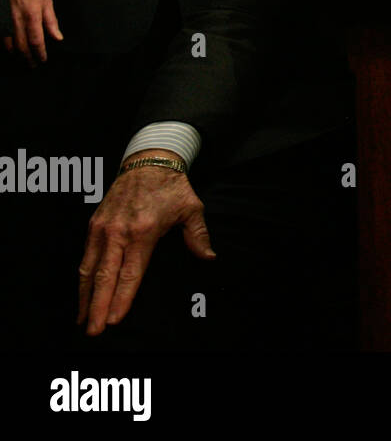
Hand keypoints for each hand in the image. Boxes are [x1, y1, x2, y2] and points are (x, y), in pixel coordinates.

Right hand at [4, 0, 61, 63]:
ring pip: (9, 45)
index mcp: (32, 17)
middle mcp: (17, 21)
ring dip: (17, 55)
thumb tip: (58, 37)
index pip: (36, 41)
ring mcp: (6, 22)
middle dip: (28, 58)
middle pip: (22, 46)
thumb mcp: (47, 3)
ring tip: (23, 61)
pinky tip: (13, 51)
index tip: (43, 60)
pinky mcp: (0, 21)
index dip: (39, 53)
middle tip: (33, 65)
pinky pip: (3, 38)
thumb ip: (52, 22)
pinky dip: (8, 46)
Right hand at [78, 149, 214, 335]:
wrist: (147, 160)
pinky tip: (83, 294)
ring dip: (85, 296)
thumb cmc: (171, 186)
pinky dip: (83, 278)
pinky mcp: (94, 224)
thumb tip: (209, 257)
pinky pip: (86, 256)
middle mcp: (119, 231)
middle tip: (93, 329)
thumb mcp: (192, 208)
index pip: (130, 273)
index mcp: (144, 231)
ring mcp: (103, 228)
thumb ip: (198, 236)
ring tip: (82, 319)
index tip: (115, 319)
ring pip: (90, 269)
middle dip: (97, 306)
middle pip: (105, 277)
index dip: (122, 298)